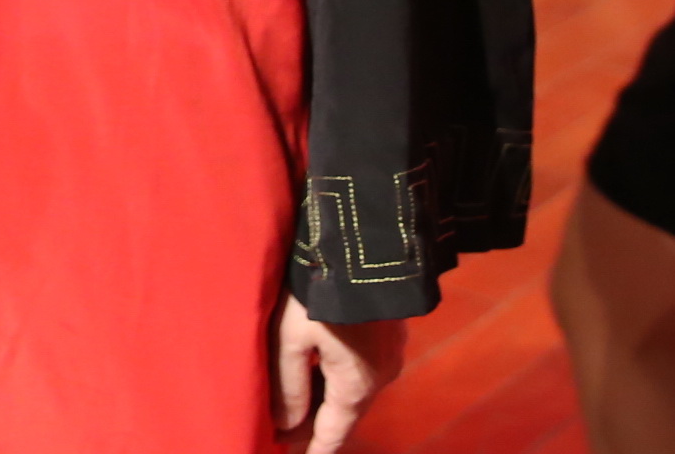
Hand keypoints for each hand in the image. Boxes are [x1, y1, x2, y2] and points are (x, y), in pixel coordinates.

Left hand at [273, 296, 403, 450]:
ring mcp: (390, 353)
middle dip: (315, 426)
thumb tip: (284, 425)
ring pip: (352, 387)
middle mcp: (381, 376)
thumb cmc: (318, 289)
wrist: (365, 242)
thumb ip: (287, 384)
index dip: (315, 448)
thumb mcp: (291, 336)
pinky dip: (337, 376)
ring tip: (297, 408)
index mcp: (357, 385)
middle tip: (286, 435)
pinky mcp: (389, 331)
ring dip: (326, 399)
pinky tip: (320, 370)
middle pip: (343, 411)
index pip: (334, 431)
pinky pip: (361, 366)